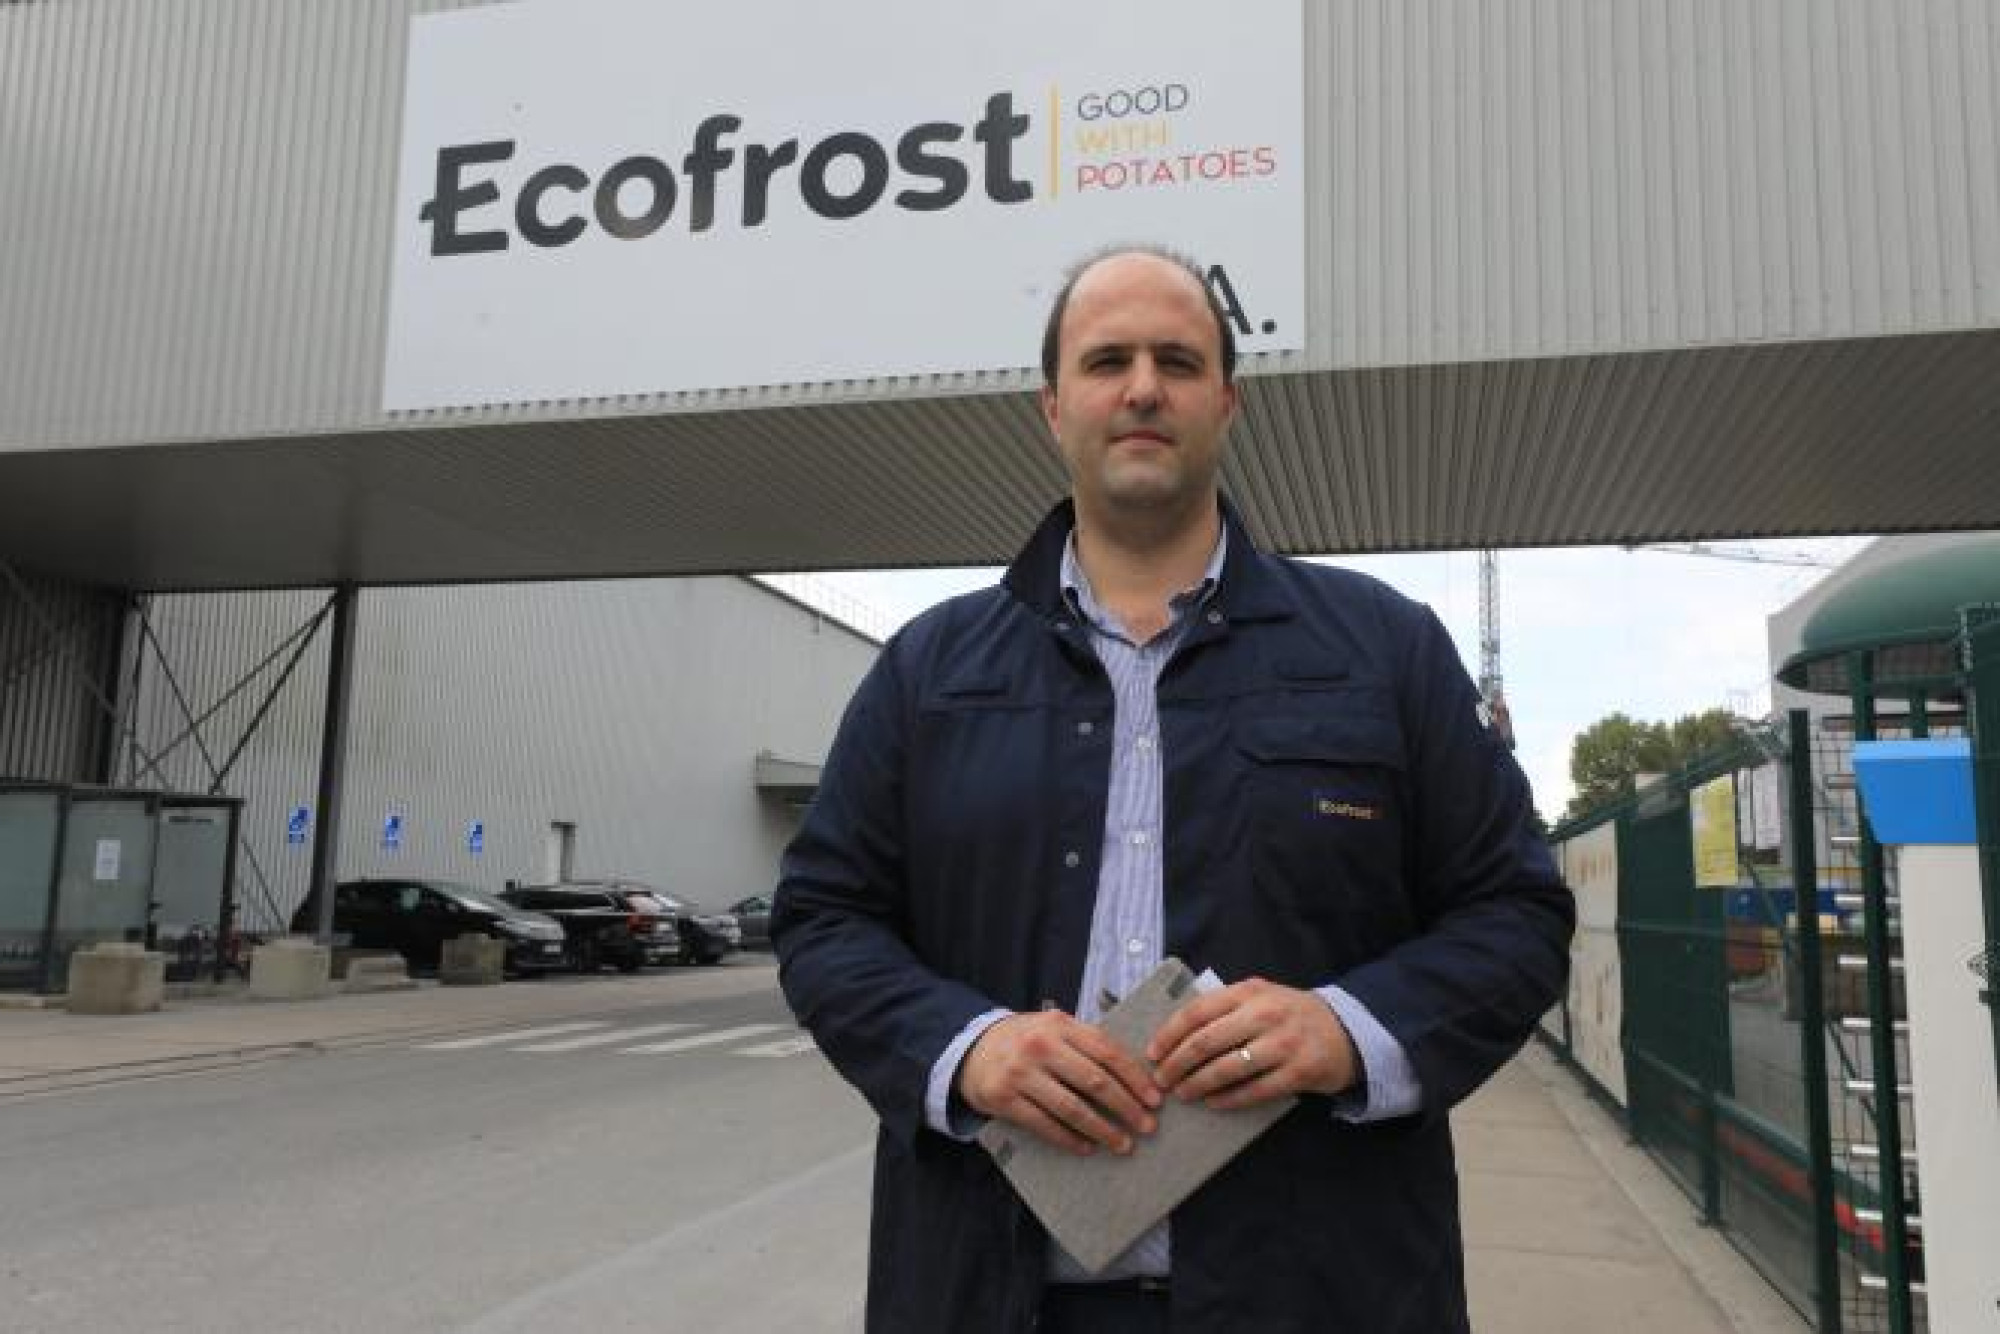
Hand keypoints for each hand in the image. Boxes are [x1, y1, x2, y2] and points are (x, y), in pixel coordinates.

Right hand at [958, 1009, 1161, 1155]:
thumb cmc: (1024, 1041)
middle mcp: (1040, 1046)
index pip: (1107, 1051)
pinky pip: (1045, 1125)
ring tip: (1122, 1144)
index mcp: (1059, 1024)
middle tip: (1146, 1126)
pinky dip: (1070, 1139)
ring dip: (1102, 1129)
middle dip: (1126, 1107)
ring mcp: (1021, 1073)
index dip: (1134, 1077)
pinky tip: (1087, 1147)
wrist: (971, 1049)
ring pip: (1072, 1108)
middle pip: (1095, 1082)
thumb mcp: (1053, 1028)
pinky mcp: (1005, 1099)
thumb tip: (1134, 1074)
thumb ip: (1086, 1043)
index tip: (1154, 1099)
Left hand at [1146, 977, 1358, 1110]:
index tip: (1152, 1054)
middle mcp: (1265, 1014)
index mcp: (1249, 992)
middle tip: (1161, 1081)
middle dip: (1176, 1064)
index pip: (1197, 1012)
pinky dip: (1229, 1099)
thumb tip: (1175, 1033)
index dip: (1169, 1035)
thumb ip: (1224, 1006)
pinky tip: (1213, 1103)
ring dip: (1198, 1084)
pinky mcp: (1299, 1072)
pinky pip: (1255, 1090)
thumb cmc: (1289, 1014)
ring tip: (1183, 1094)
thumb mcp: (1259, 997)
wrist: (1345, 1031)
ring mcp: (1284, 1043)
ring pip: (1227, 1068)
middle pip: (1206, 1042)